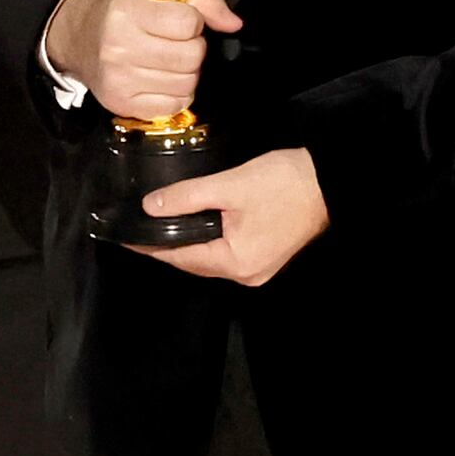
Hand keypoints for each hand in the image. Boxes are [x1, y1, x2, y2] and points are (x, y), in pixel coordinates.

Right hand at [46, 0, 235, 119]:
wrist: (80, 38)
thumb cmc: (123, 13)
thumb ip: (203, 1)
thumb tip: (234, 24)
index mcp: (127, 12)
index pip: (188, 23)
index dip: (193, 21)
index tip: (180, 21)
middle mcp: (119, 47)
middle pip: (191, 56)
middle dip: (193, 49)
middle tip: (176, 43)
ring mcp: (119, 79)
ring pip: (187, 83)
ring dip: (186, 73)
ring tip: (168, 61)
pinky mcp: (123, 104)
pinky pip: (175, 105)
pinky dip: (177, 94)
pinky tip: (162, 80)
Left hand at [148, 144, 323, 285]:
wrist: (329, 181)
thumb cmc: (283, 183)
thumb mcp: (229, 185)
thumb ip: (187, 197)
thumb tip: (151, 207)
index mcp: (236, 262)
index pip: (180, 259)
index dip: (150, 247)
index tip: (125, 238)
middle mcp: (246, 274)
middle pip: (195, 263)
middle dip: (167, 248)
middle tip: (138, 231)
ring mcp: (258, 268)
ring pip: (211, 259)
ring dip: (187, 245)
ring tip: (159, 228)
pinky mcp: (266, 256)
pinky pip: (226, 254)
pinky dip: (208, 242)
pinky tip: (194, 228)